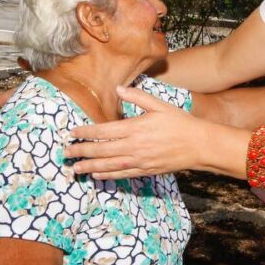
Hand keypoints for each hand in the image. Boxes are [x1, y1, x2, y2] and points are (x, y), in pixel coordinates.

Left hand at [66, 86, 206, 178]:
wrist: (198, 145)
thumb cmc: (179, 122)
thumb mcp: (159, 105)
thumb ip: (137, 97)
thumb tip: (118, 89)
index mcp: (135, 127)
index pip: (104, 130)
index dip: (86, 132)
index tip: (72, 132)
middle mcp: (134, 146)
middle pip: (101, 150)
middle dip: (81, 151)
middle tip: (65, 153)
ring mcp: (139, 160)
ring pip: (109, 165)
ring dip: (90, 167)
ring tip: (75, 168)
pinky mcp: (145, 170)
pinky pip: (122, 174)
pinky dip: (107, 175)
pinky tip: (97, 175)